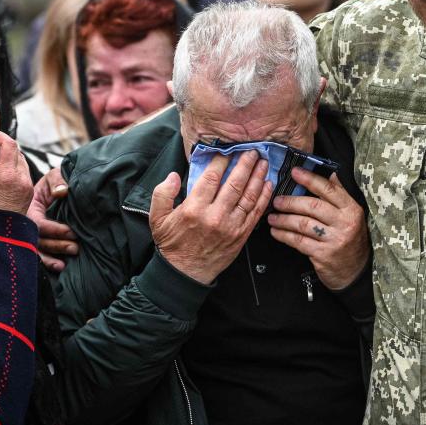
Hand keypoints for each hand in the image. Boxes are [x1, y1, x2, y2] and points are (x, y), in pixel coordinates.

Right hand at [0, 131, 32, 214]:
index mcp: (8, 175)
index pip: (9, 144)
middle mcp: (22, 178)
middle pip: (17, 151)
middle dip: (3, 145)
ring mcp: (28, 184)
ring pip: (21, 160)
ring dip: (9, 156)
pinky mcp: (30, 190)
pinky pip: (24, 171)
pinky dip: (14, 166)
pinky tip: (2, 172)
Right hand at [27, 167, 77, 272]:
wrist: (52, 189)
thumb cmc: (53, 183)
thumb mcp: (54, 177)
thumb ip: (57, 181)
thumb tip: (62, 192)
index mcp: (30, 209)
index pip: (39, 224)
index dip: (55, 230)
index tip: (71, 232)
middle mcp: (26, 225)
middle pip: (38, 240)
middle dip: (56, 246)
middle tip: (75, 248)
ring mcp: (29, 235)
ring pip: (37, 251)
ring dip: (50, 259)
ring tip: (64, 265)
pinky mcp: (35, 242)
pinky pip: (38, 256)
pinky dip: (47, 263)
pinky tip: (58, 267)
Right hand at [150, 151, 272, 284]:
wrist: (186, 273)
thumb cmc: (172, 244)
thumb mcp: (157, 218)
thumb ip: (162, 194)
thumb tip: (173, 175)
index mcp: (194, 208)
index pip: (211, 178)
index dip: (221, 161)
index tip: (226, 151)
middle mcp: (215, 216)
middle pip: (234, 184)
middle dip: (245, 164)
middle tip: (253, 151)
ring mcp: (231, 226)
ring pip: (248, 196)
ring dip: (258, 177)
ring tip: (264, 163)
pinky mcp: (241, 235)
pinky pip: (255, 212)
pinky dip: (263, 197)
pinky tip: (268, 184)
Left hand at [267, 168, 369, 289]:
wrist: (356, 272)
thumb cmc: (350, 240)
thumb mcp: (351, 216)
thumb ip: (340, 195)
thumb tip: (330, 173)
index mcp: (352, 209)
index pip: (329, 189)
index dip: (310, 179)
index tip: (295, 172)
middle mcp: (345, 223)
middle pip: (313, 206)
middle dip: (291, 202)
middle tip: (276, 200)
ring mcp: (334, 240)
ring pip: (303, 224)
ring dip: (284, 220)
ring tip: (272, 217)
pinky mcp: (323, 255)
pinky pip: (299, 241)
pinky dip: (285, 235)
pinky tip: (276, 232)